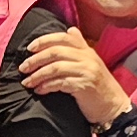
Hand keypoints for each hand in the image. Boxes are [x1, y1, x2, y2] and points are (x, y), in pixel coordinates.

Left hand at [16, 26, 131, 126]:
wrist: (113, 107)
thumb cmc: (97, 86)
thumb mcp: (90, 63)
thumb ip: (79, 47)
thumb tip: (70, 30)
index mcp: (87, 51)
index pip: (64, 37)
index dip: (44, 40)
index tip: (29, 49)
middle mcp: (88, 58)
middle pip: (55, 52)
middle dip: (35, 60)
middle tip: (23, 68)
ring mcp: (87, 71)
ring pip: (55, 68)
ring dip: (37, 75)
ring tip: (27, 82)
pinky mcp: (85, 86)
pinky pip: (60, 83)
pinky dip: (46, 86)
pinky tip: (39, 90)